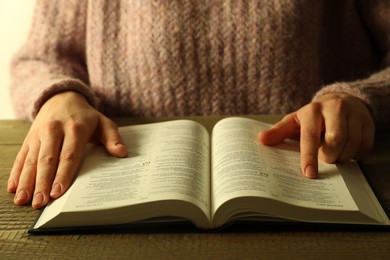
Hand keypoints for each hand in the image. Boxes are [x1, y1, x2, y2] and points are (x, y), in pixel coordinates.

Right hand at [7, 91, 127, 208]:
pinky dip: (16, 172)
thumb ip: (113, 138)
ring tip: (24, 200)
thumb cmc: (86, 116)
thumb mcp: (103, 123)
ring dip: (27, 181)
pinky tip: (14, 188)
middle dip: (42, 182)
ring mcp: (39, 135)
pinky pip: (22, 157)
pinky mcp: (29, 139)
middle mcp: (54, 131)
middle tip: (40, 202)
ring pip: (32, 160)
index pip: (68, 155)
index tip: (58, 191)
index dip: (63, 174)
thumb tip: (122, 153)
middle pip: (47, 160)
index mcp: (75, 129)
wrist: (62, 98)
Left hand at [258, 93, 374, 178]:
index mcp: (312, 110)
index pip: (310, 136)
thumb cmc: (313, 116)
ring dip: (343, 157)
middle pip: (336, 140)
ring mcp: (354, 114)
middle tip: (326, 159)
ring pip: (352, 144)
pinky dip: (356, 155)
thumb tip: (261, 140)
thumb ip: (279, 132)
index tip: (308, 174)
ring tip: (336, 155)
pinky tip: (348, 151)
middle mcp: (334, 109)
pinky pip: (365, 146)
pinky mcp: (369, 121)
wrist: (341, 99)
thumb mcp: (294, 121)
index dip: (309, 156)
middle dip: (330, 157)